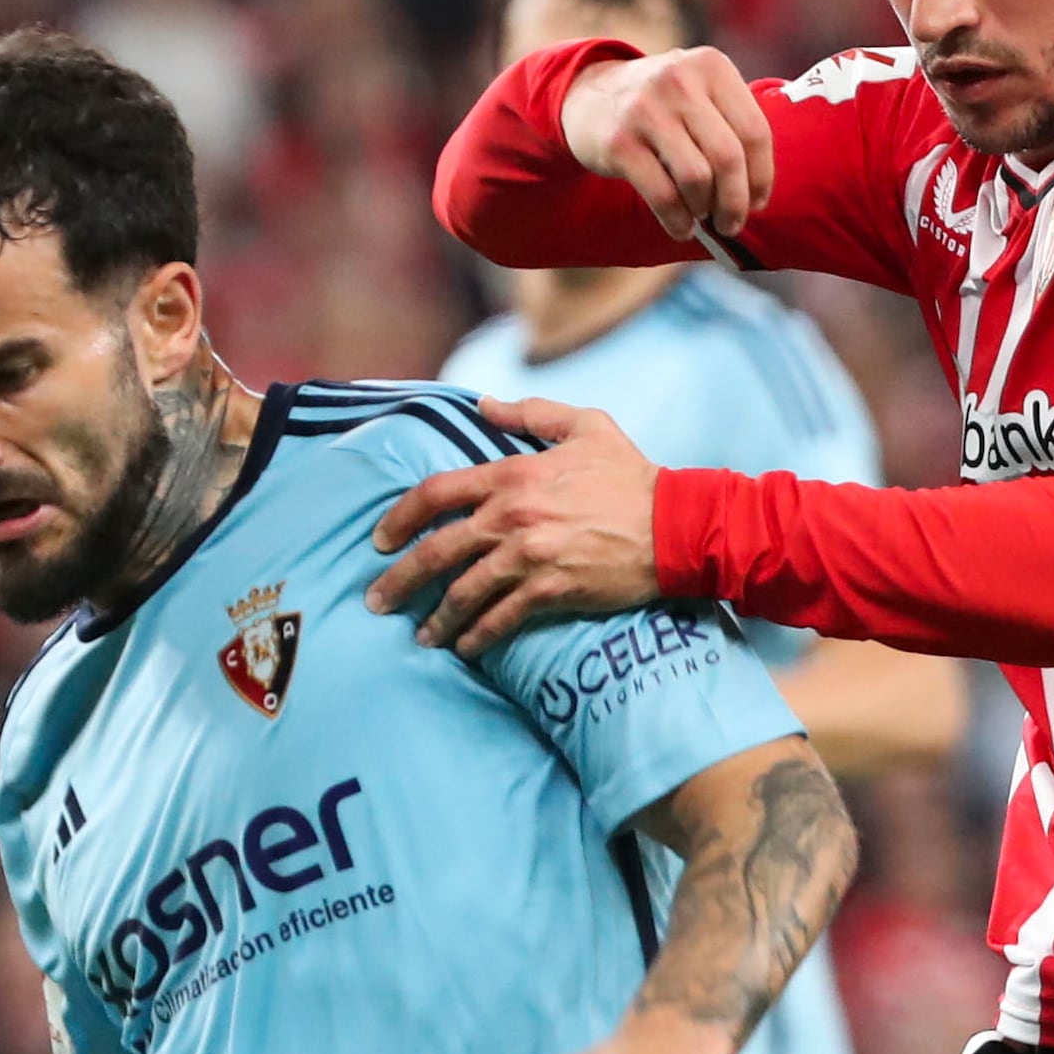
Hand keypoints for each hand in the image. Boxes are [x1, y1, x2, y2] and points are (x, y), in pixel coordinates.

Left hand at [365, 397, 661, 659]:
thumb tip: (484, 404)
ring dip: (437, 619)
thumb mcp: (586, 426)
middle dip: (401, 579)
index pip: (436, 493)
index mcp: (513, 474)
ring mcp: (529, 557)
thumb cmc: (632, 475)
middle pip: (437, 550)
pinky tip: (465, 648)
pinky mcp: (551, 591)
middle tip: (378, 600)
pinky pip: (501, 619)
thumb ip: (531, 412)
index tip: (380, 540)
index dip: (400, 517)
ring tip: (422, 636)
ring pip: (464, 591)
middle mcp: (512, 516)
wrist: (675, 525)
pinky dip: (478, 637)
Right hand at [561, 47, 773, 245]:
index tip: (758, 202)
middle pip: (728, 157)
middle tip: (733, 223)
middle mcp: (680, 81)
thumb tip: (758, 192)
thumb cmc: (661, 106)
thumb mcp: (698, 91)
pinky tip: (681, 227)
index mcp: (711, 66)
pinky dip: (678, 221)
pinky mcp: (619, 142)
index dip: (761, 176)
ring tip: (702, 216)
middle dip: (736, 202)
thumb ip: (731, 123)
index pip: (754, 131)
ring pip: (697, 178)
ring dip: (706, 209)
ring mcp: (646, 109)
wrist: (589, 97)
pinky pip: (663, 195)